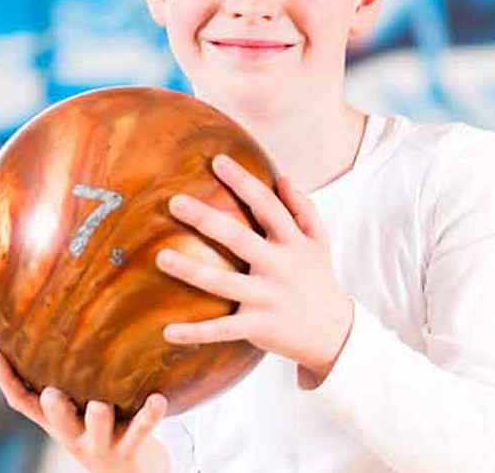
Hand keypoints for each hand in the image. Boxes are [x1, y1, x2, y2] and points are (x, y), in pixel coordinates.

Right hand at [0, 351, 170, 472]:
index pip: (23, 403)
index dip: (7, 381)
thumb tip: (56, 330)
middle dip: (55, 408)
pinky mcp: (131, 447)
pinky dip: (150, 414)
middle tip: (52, 393)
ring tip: (100, 406)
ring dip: (98, 416)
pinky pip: (141, 429)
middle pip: (58, 421)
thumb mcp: (75, 413)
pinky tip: (158, 398)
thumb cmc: (99, 431)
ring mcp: (101, 443)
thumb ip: (66, 381)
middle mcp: (73, 434)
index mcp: (56, 422)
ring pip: (98, 427)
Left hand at [158, 154, 354, 386]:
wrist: (332, 333)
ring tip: (161, 258)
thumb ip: (304, 208)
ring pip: (224, 283)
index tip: (217, 161)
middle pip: (240, 239)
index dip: (244, 182)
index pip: (267, 205)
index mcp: (292, 242)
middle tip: (175, 202)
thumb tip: (283, 177)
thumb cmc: (318, 279)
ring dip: (191, 272)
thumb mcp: (319, 241)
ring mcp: (268, 298)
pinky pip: (223, 330)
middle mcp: (279, 267)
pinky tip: (167, 330)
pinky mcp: (259, 326)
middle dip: (207, 220)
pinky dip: (196, 332)